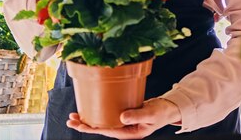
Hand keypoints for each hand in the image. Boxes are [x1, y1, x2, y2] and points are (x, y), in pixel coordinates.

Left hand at [66, 98, 181, 138]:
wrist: (168, 108)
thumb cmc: (162, 113)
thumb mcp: (151, 114)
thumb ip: (136, 116)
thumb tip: (121, 117)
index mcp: (129, 133)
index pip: (107, 131)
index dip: (93, 128)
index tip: (81, 124)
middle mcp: (123, 129)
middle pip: (101, 128)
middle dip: (85, 125)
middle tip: (71, 120)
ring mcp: (123, 122)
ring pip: (102, 122)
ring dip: (89, 119)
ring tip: (75, 116)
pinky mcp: (124, 115)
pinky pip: (108, 115)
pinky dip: (98, 111)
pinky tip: (91, 108)